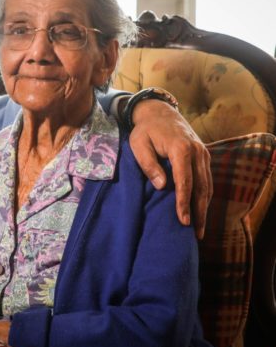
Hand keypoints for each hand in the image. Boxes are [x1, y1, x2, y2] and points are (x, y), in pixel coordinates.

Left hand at [129, 99, 211, 237]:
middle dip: (199, 211)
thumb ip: (149, 165)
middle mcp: (197, 152)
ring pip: (208, 185)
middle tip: (196, 233)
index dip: (184, 203)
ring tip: (200, 228)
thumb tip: (161, 186)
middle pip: (202, 187)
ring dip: (205, 207)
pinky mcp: (204, 156)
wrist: (159, 112)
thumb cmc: (145, 131)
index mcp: (181, 150)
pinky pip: (207, 179)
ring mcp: (203, 154)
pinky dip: (205, 196)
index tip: (183, 220)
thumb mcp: (138, 145)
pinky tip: (201, 210)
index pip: (185, 181)